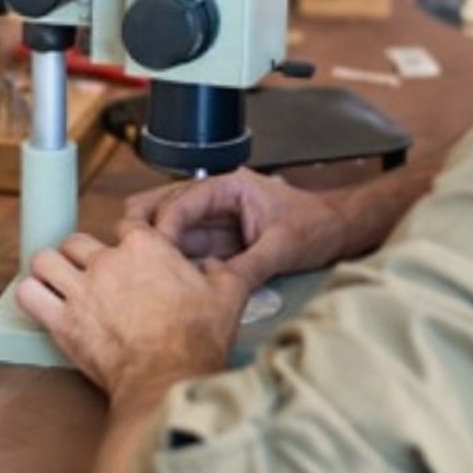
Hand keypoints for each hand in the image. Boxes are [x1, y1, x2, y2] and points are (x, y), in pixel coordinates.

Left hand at [16, 223, 249, 398]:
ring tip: (59, 283)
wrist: (170, 379)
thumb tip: (215, 265)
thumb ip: (223, 270)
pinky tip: (43, 303)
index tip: (128, 256)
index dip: (125, 240)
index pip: (124, 224)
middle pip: (76, 240)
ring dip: (49, 269)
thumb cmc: (198, 339)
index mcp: (146, 247)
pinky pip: (28, 294)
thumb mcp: (229, 294)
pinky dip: (32, 295)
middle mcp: (108, 261)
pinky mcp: (62, 321)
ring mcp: (81, 290)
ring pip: (44, 259)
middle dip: (81, 254)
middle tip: (91, 274)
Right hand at [124, 167, 342, 289]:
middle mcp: (215, 198)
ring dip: (158, 248)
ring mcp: (213, 219)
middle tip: (135, 257)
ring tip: (146, 272)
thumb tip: (216, 287)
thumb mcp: (284, 247)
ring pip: (169, 229)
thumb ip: (248, 266)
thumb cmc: (317, 225)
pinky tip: (166, 279)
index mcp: (230, 185)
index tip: (153, 249)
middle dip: (146, 230)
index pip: (183, 199)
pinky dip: (173, 262)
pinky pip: (185, 249)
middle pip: (163, 206)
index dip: (165, 225)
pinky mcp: (216, 241)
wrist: (338, 231)